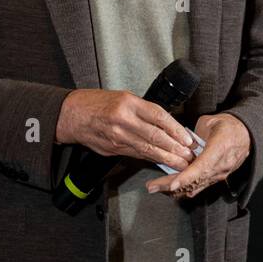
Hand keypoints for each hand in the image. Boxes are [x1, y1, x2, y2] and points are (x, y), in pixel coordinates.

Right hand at [54, 89, 194, 170]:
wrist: (72, 115)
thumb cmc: (98, 103)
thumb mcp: (122, 97)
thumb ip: (143, 111)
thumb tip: (166, 125)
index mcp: (128, 103)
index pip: (158, 116)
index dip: (175, 129)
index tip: (187, 138)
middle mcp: (123, 120)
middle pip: (155, 136)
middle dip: (175, 148)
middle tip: (190, 155)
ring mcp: (117, 136)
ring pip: (147, 150)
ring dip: (167, 158)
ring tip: (181, 164)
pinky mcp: (113, 149)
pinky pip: (137, 155)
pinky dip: (151, 160)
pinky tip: (162, 163)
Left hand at [146, 113, 250, 199]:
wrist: (248, 135)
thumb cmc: (229, 125)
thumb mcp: (211, 121)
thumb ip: (195, 134)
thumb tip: (181, 142)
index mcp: (220, 149)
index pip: (201, 168)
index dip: (185, 178)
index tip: (171, 185)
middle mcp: (220, 167)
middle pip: (194, 181)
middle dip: (171, 186)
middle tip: (151, 187)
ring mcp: (218, 175)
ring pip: (194, 187)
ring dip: (174, 189)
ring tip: (155, 187)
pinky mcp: (216, 178)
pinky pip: (198, 186)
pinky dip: (183, 187)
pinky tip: (169, 187)